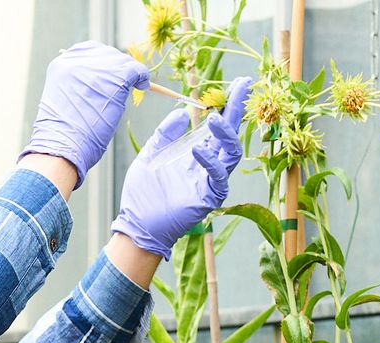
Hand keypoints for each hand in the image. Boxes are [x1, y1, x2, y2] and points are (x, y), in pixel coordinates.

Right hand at [20, 41, 149, 189]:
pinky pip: (136, 70)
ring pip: (123, 61)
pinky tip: (143, 86)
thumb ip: (78, 86)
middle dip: (118, 66)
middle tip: (127, 81)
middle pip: (107, 53)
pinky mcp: (115, 78)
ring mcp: (97, 68)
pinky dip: (143, 77)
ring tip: (136, 85)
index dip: (103, 61)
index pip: (88, 50)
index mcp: (62, 64)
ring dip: (130, 73)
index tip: (110, 72)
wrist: (63, 146)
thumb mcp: (64, 100)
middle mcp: (77, 61)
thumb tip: (102, 83)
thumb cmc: (63, 135)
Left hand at [110, 77, 251, 259]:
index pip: (217, 125)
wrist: (136, 223)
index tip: (240, 83)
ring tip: (215, 118)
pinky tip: (197, 150)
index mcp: (197, 152)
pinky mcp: (208, 198)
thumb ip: (166, 133)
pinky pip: (217, 178)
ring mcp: (210, 181)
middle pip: (231, 134)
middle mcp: (208, 165)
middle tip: (243, 86)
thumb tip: (181, 113)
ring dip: (226, 134)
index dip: (229, 104)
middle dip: (237, 110)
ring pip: (231, 154)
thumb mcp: (151, 153)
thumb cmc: (143, 193)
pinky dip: (209, 163)